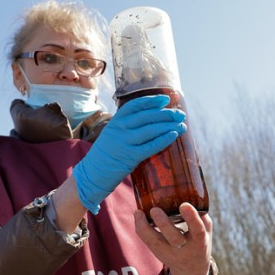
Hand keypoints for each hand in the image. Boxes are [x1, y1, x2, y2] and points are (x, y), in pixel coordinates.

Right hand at [72, 95, 185, 212]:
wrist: (92, 174)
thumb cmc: (105, 155)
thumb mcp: (112, 134)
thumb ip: (126, 127)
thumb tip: (152, 119)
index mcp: (115, 121)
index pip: (136, 105)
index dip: (152, 101)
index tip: (166, 100)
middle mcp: (120, 129)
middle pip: (148, 117)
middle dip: (167, 114)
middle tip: (181, 114)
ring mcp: (125, 143)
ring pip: (152, 130)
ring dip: (170, 126)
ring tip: (183, 125)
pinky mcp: (130, 157)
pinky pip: (151, 146)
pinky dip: (164, 139)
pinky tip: (174, 135)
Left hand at [133, 203, 212, 274]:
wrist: (191, 270)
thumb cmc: (199, 242)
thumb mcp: (207, 230)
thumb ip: (200, 215)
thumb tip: (189, 193)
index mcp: (200, 242)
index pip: (197, 231)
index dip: (191, 218)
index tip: (184, 205)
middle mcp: (184, 249)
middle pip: (174, 239)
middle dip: (163, 224)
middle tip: (155, 209)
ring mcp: (169, 253)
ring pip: (155, 243)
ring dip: (144, 227)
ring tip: (138, 212)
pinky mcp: (158, 253)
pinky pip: (147, 242)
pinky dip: (141, 228)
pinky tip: (138, 215)